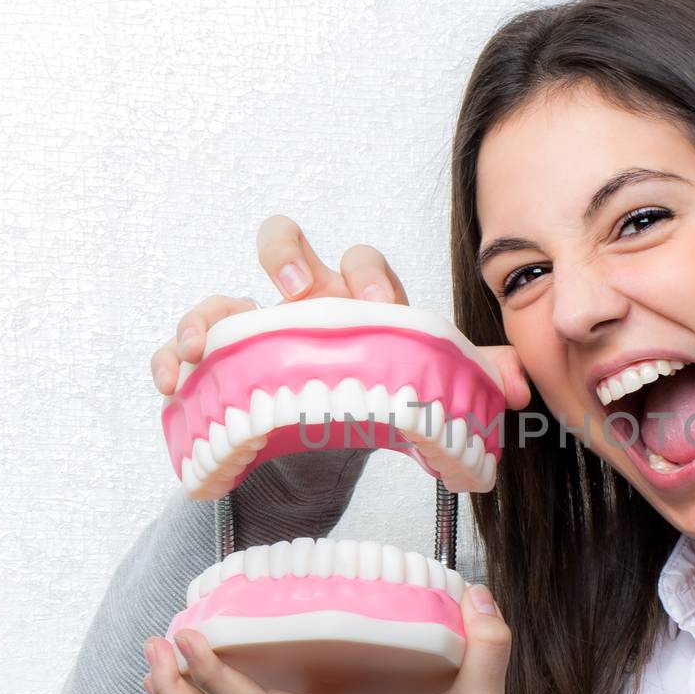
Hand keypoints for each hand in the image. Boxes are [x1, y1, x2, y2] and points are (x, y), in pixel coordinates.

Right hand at [149, 214, 530, 408]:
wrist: (327, 447)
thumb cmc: (376, 394)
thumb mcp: (423, 388)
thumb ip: (471, 380)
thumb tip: (522, 389)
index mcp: (355, 300)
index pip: (363, 264)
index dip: (369, 275)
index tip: (377, 304)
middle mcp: (301, 303)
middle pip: (285, 246)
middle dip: (287, 257)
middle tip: (295, 291)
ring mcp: (255, 331)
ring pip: (223, 300)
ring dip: (210, 315)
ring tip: (205, 344)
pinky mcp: (219, 367)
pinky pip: (185, 351)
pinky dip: (172, 360)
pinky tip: (173, 381)